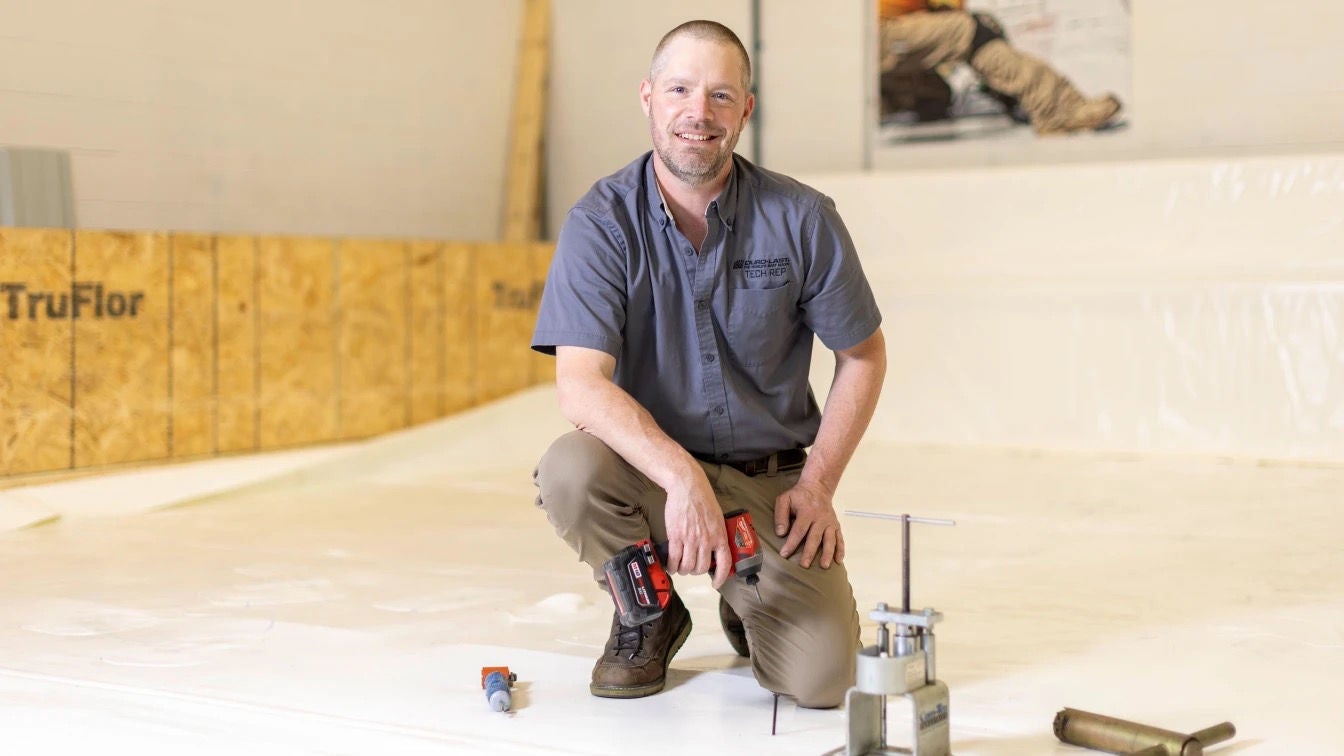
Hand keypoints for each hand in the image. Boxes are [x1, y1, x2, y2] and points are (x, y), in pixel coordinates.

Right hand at [662, 473, 732, 588]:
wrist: (688, 487)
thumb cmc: (703, 499)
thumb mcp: (718, 518)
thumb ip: (717, 534)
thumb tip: (715, 550)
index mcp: (719, 535)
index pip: (724, 563)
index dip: (721, 577)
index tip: (716, 583)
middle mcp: (706, 540)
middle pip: (702, 568)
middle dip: (695, 572)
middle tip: (691, 568)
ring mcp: (691, 539)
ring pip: (687, 566)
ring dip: (682, 570)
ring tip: (679, 567)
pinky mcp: (676, 536)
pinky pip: (674, 559)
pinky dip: (671, 566)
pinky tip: (670, 565)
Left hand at [773, 479, 844, 568]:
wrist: (817, 487)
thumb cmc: (798, 496)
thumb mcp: (785, 499)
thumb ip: (780, 515)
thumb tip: (780, 533)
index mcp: (807, 512)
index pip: (798, 530)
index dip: (791, 543)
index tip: (784, 554)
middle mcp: (820, 518)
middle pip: (815, 538)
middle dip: (809, 552)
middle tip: (804, 565)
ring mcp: (830, 522)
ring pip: (830, 540)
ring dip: (828, 553)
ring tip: (824, 566)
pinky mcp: (836, 525)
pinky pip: (840, 538)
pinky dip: (840, 550)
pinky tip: (839, 561)